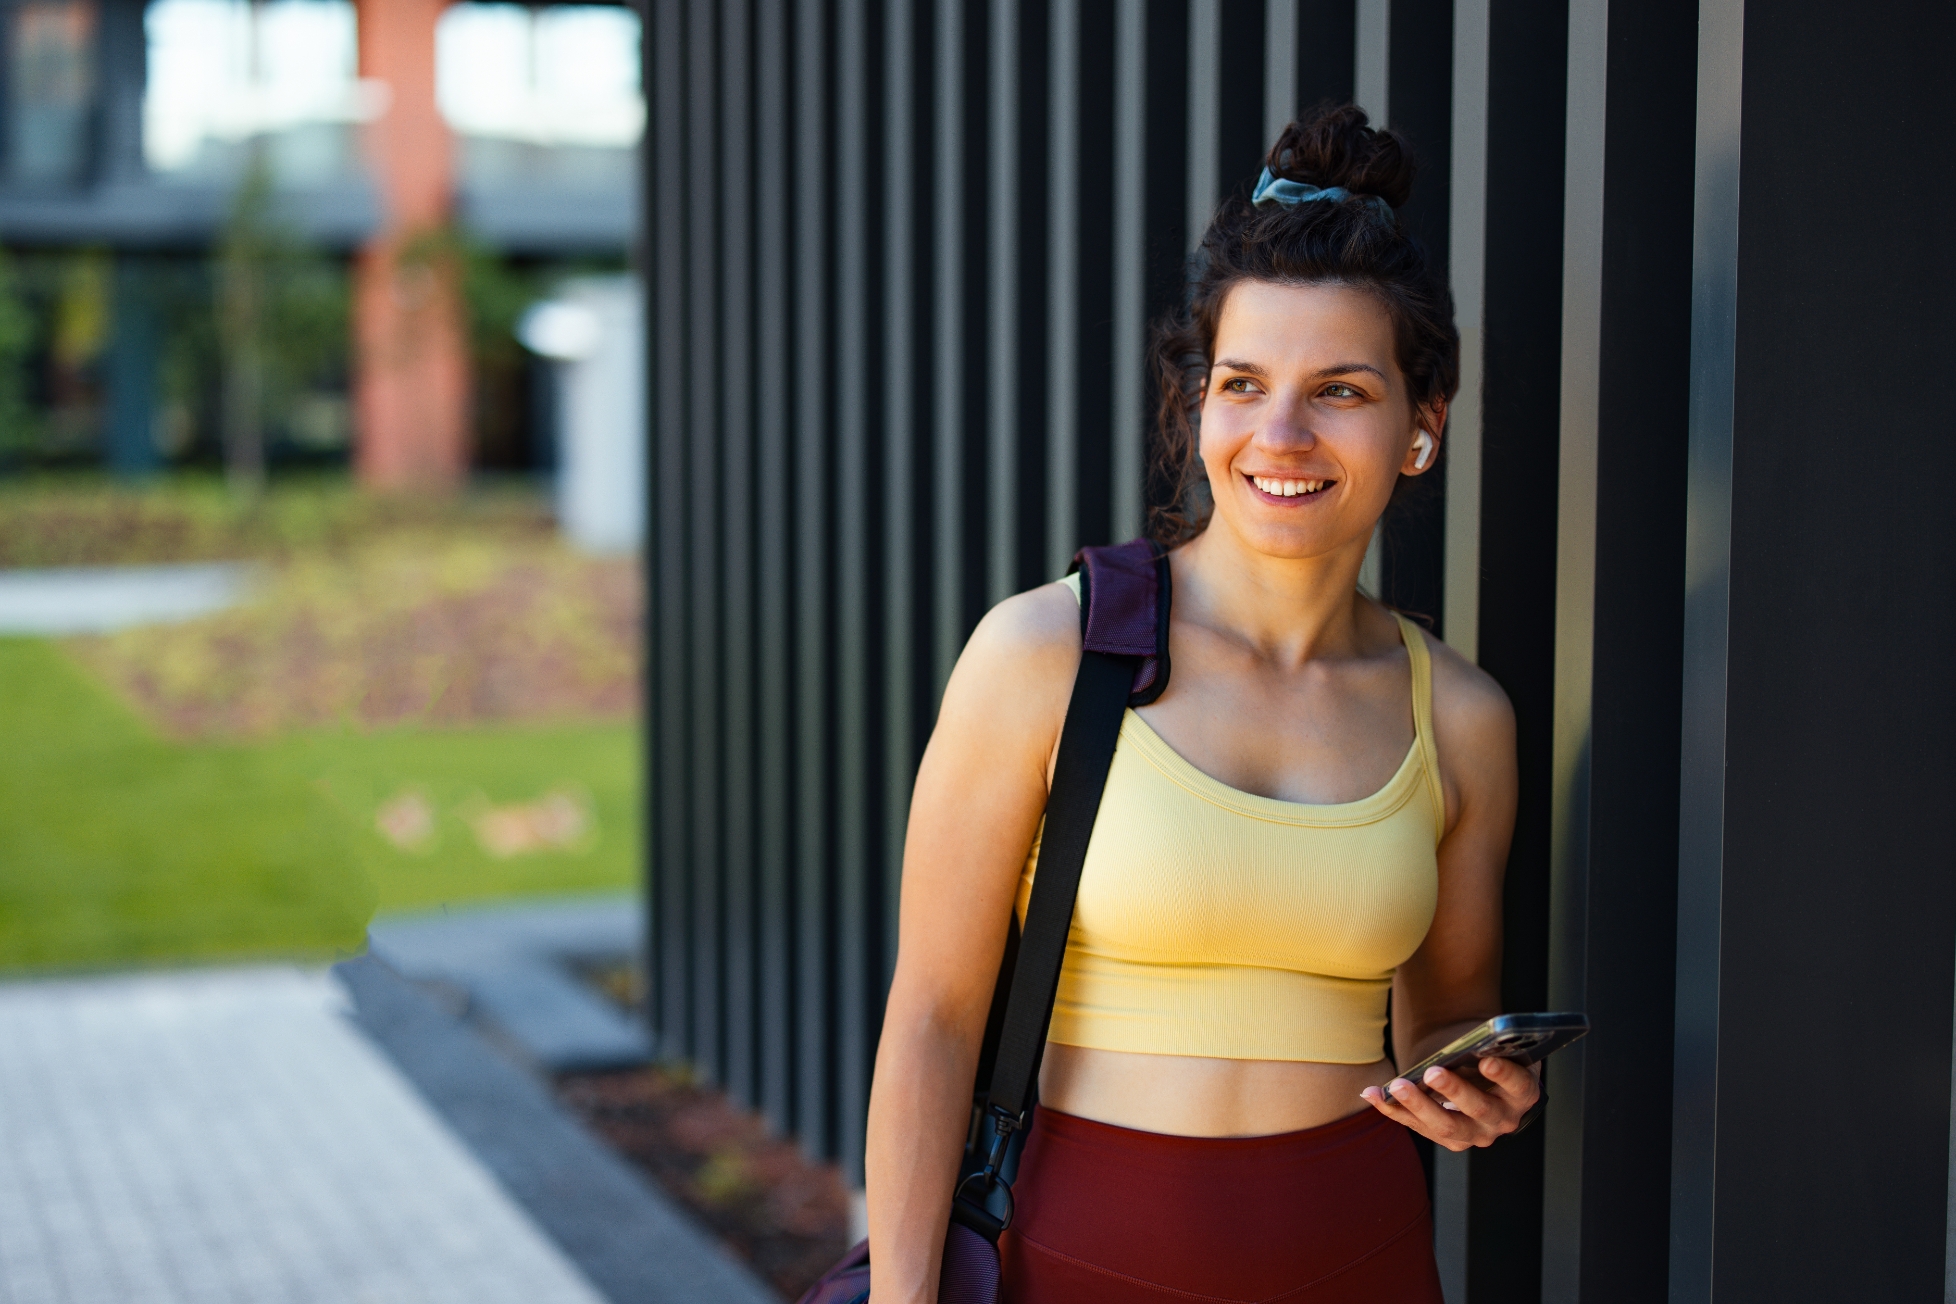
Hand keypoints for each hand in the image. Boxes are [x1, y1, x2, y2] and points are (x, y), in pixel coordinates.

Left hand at [1359, 1056, 1539, 1150]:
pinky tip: (1372, 1093)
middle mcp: (1503, 1119)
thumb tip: (1470, 1036)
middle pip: (1479, 1109)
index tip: (1486, 1059)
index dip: (1504, 1075)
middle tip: (1432, 1072)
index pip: (1519, 1086)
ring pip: (1447, 1127)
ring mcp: (1476, 1133)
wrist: (1476, 1069)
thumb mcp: (1494, 1044)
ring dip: (1419, 1105)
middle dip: (1454, 1090)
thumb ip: (1487, 1041)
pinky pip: (1419, 1127)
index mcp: (1522, 1092)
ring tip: (1397, 1086)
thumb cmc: (1486, 1050)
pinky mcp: (1450, 1139)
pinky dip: (1394, 1110)